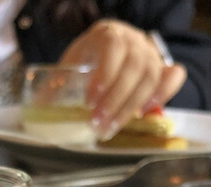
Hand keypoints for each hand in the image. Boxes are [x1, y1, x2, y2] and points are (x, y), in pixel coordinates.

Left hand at [60, 19, 186, 138]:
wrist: (107, 52)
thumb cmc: (87, 62)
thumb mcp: (69, 68)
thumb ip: (54, 87)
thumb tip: (36, 112)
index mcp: (106, 34)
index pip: (113, 48)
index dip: (104, 75)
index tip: (90, 102)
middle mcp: (133, 39)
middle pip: (134, 67)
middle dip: (115, 101)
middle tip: (97, 125)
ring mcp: (151, 53)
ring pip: (152, 76)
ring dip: (132, 106)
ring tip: (112, 128)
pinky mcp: (162, 67)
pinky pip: (174, 75)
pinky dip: (165, 94)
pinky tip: (147, 113)